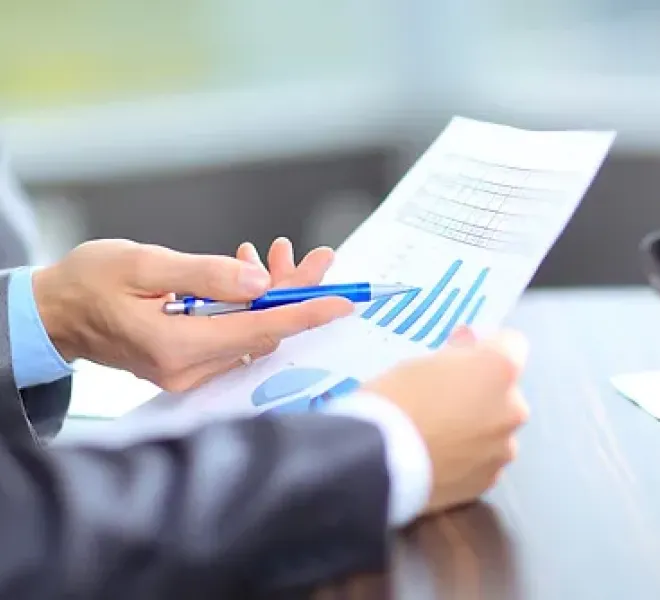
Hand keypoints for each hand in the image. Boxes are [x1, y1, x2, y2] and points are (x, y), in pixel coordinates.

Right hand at [33, 238, 351, 390]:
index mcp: (176, 346)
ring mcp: (187, 371)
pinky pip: (233, 335)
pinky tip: (248, 274)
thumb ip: (205, 274)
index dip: (306, 313)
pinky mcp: (186, 365)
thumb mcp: (144, 265)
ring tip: (274, 254)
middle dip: (292, 292)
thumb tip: (259, 282)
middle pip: (263, 331)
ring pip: (252, 332)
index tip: (343, 301)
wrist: (53, 313)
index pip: (261, 330)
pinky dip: (247, 306)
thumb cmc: (88, 284)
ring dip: (269, 294)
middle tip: (316, 257)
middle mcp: (187, 368)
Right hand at [364, 326, 529, 515]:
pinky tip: (440, 460)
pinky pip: (484, 460)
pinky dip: (469, 458)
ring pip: (496, 429)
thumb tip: (468, 345)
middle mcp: (514, 408)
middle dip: (482, 392)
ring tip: (439, 437)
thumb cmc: (395, 399)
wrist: (376, 461)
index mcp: (500, 369)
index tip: (461, 356)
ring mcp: (504, 448)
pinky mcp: (489, 480)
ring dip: (477, 428)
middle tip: (443, 400)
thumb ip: (456, 354)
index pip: (512, 344)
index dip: (486, 348)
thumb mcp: (422, 361)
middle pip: (505, 392)